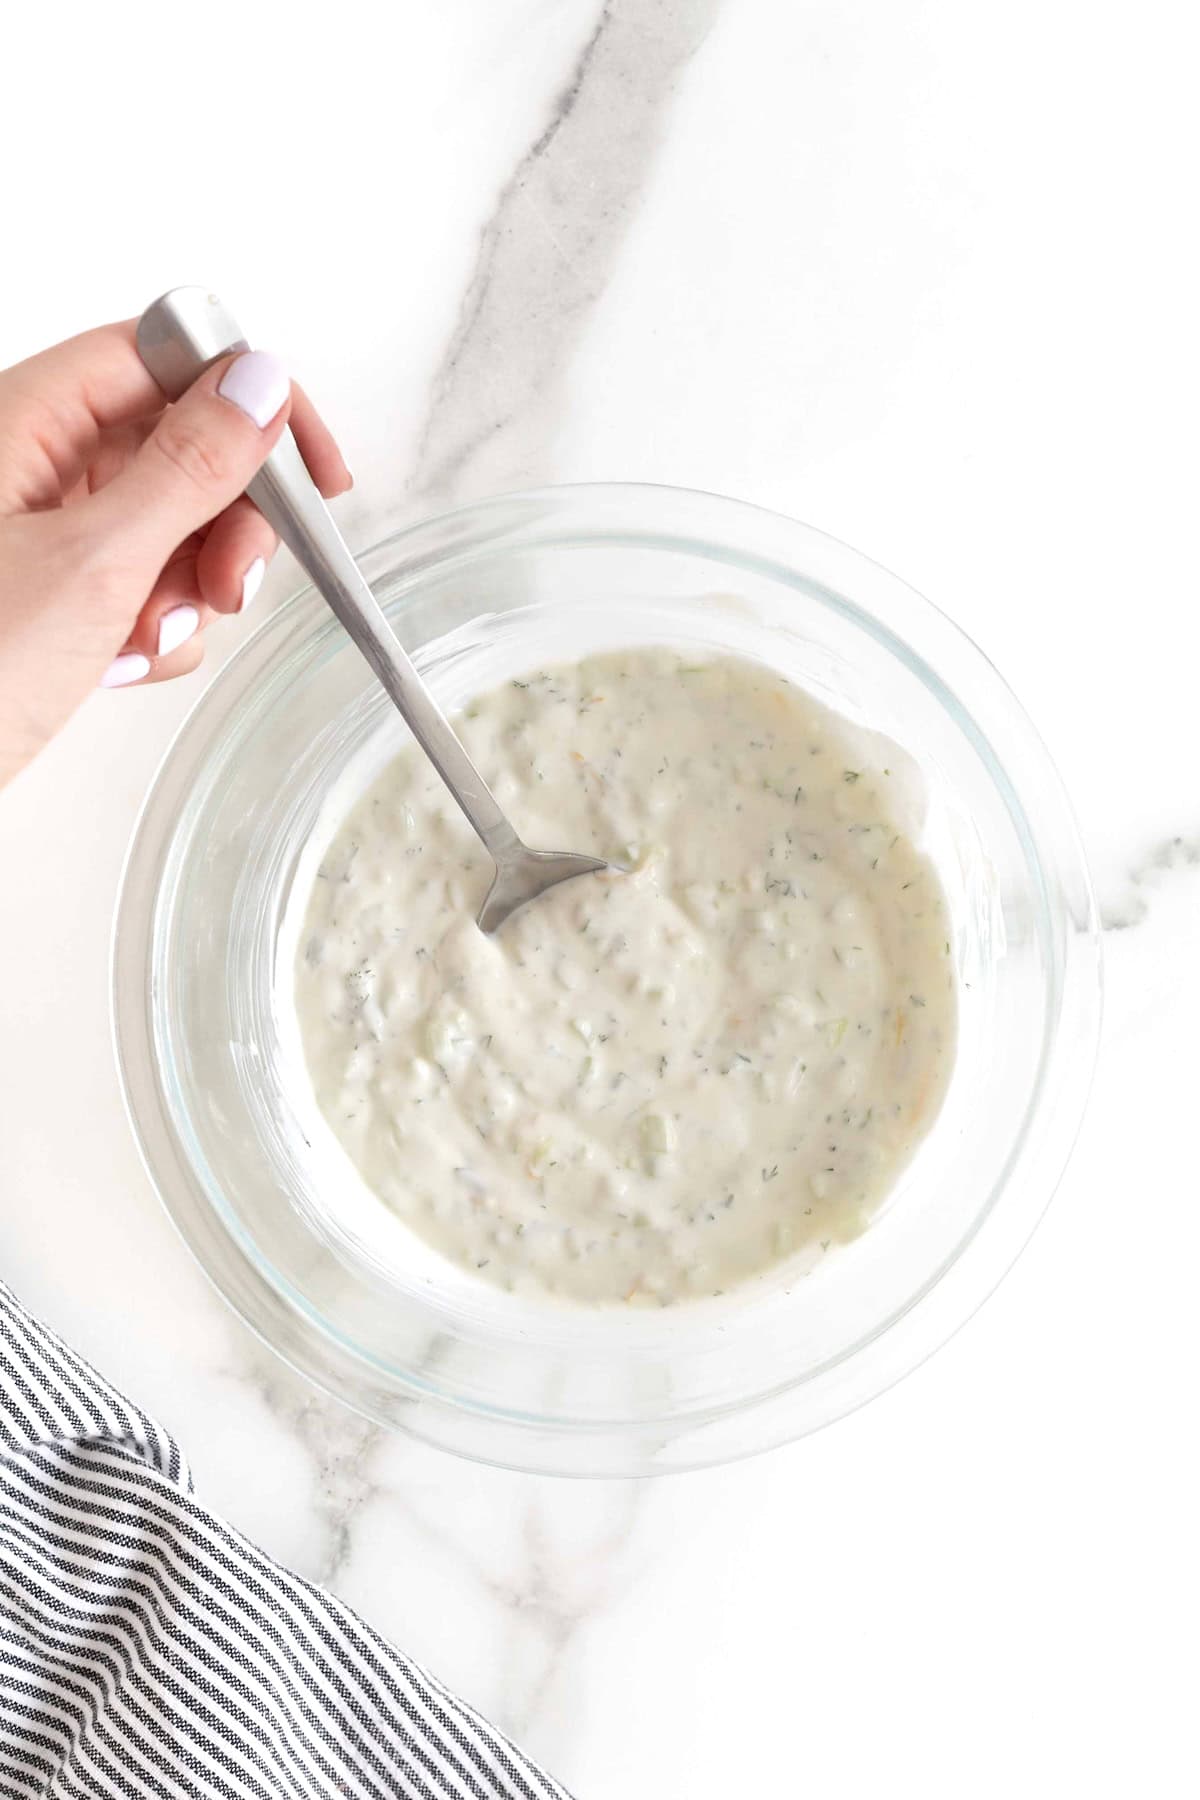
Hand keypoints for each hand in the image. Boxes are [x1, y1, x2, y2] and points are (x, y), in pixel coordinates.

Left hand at [0, 321, 350, 787]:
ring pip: (172, 524)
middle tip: (230, 582)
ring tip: (146, 637)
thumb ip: (187, 469)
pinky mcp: (54, 596)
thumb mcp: (94, 565)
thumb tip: (259, 387)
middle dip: (225, 520)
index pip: (165, 357)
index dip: (248, 399)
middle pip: (180, 445)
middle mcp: (33, 465)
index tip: (311, 465)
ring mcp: (44, 532)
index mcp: (23, 420)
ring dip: (189, 586)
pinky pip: (145, 585)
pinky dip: (157, 627)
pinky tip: (121, 663)